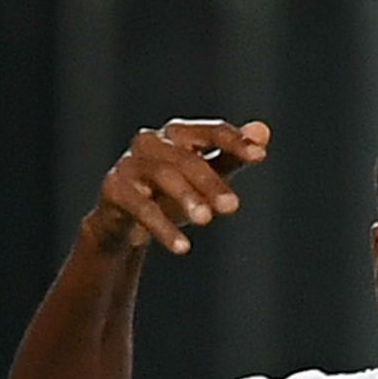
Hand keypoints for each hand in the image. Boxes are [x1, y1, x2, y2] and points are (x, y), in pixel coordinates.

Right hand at [86, 118, 270, 254]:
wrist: (126, 223)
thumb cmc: (171, 193)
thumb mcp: (205, 176)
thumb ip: (232, 156)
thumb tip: (263, 132)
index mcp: (178, 134)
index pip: (211, 132)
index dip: (235, 142)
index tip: (259, 156)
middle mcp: (150, 142)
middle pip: (186, 158)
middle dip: (211, 181)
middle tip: (232, 207)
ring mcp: (129, 164)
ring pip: (162, 175)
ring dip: (186, 197)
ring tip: (206, 221)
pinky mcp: (114, 189)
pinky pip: (140, 207)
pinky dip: (162, 227)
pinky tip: (182, 247)